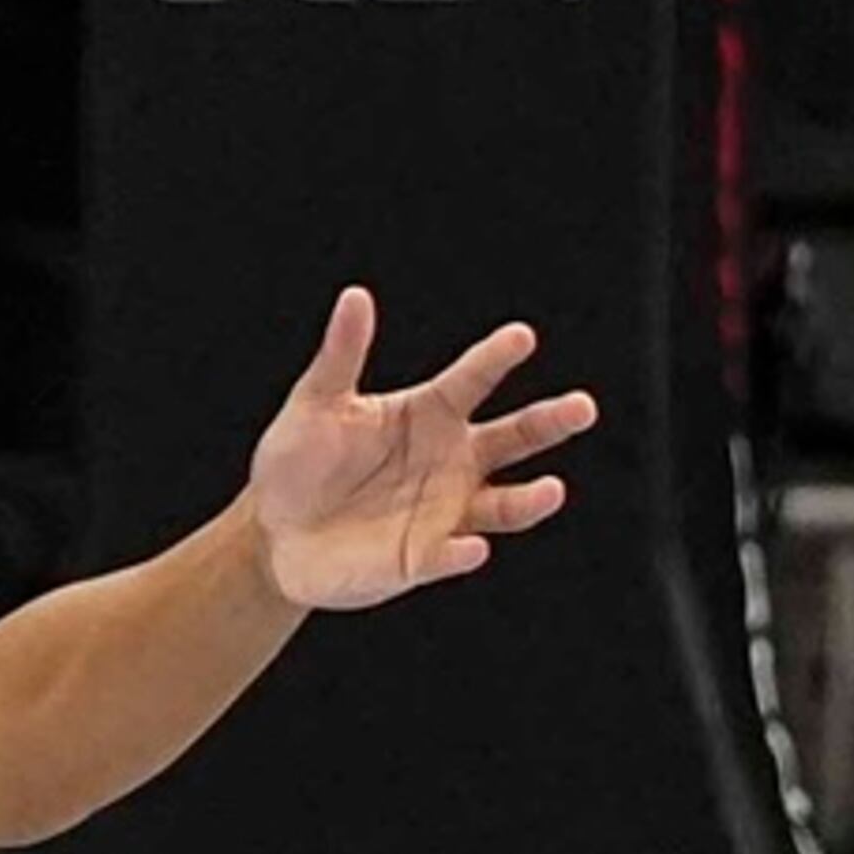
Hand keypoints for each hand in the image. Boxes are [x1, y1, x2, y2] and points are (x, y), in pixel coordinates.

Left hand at [247, 288, 599, 610]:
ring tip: (551, 489)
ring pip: (504, 506)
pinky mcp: (423, 558)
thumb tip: (355, 296)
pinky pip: (451, 556)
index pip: (470, 381)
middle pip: (513, 440)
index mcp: (427, 415)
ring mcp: (444, 512)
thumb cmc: (298, 459)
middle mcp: (450, 462)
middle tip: (582, 406)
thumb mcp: (316, 401)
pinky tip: (472, 547)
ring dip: (529, 500)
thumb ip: (343, 353)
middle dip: (548, 423)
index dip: (494, 359)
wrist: (271, 529)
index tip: (522, 336)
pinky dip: (463, 553)